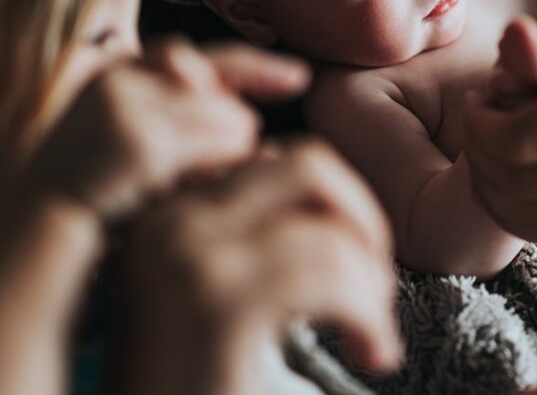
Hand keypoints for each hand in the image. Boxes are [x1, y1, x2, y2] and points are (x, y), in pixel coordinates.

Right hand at [22, 39, 308, 220]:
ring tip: (179, 189)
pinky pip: (222, 148)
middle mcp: (125, 78)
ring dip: (228, 159)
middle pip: (227, 96)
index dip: (259, 67)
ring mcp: (132, 106)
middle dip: (230, 135)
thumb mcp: (142, 150)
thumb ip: (190, 129)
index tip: (301, 78)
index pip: (206, 58)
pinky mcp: (143, 140)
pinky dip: (220, 174)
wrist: (37, 231)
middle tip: (192, 175)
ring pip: (234, 122)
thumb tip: (263, 138)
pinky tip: (185, 194)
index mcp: (122, 73)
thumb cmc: (97, 199)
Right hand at [121, 139, 400, 393]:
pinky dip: (370, 308)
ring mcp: (182, 256)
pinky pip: (329, 264)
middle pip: (306, 163)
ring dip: (372, 272)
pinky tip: (371, 355)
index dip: (336, 211)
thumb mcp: (223, 307)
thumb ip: (260, 246)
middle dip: (364, 221)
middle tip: (373, 293)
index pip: (278, 163)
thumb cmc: (202, 391)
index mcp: (165, 218)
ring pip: (323, 207)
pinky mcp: (214, 304)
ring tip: (370, 333)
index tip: (349, 278)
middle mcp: (163, 222)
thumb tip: (334, 207)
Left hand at [466, 9, 536, 246]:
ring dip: (493, 187)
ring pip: (530, 218)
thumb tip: (510, 38)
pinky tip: (516, 176)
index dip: (478, 126)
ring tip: (495, 148)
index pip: (518, 141)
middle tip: (479, 124)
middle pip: (518, 184)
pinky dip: (520, 213)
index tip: (476, 100)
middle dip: (480, 155)